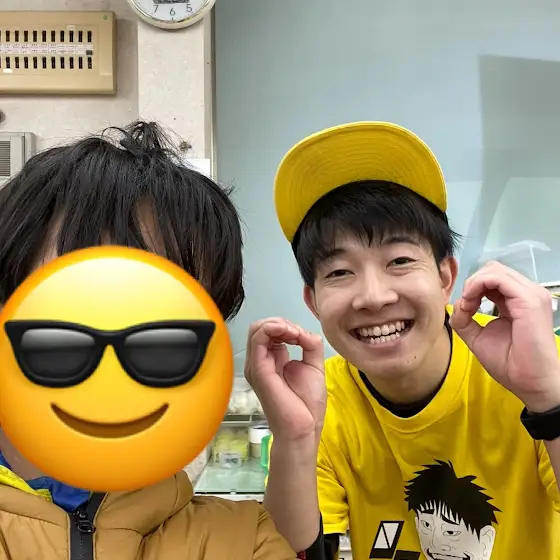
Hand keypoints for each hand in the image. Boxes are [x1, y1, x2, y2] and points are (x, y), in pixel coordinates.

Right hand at [245, 317, 325, 444]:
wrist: (304, 429)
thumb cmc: (307, 404)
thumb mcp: (314, 366)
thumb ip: (310, 344)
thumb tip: (302, 330)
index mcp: (271, 359)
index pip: (270, 330)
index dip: (287, 326)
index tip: (303, 336)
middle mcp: (260, 361)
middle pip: (261, 326)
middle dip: (282, 322)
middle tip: (298, 334)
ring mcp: (256, 365)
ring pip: (257, 328)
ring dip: (279, 324)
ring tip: (295, 334)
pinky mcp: (258, 369)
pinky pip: (258, 338)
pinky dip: (273, 329)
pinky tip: (290, 334)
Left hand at [450, 261, 559, 412]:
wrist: (530, 383)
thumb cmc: (510, 364)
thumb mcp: (479, 337)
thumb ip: (465, 320)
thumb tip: (456, 306)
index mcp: (516, 301)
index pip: (492, 279)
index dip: (472, 289)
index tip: (463, 310)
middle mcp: (526, 293)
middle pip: (492, 270)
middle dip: (472, 283)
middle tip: (466, 306)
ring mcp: (530, 294)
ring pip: (493, 270)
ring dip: (473, 285)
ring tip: (468, 306)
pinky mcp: (528, 300)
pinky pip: (497, 278)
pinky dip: (477, 286)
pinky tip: (471, 302)